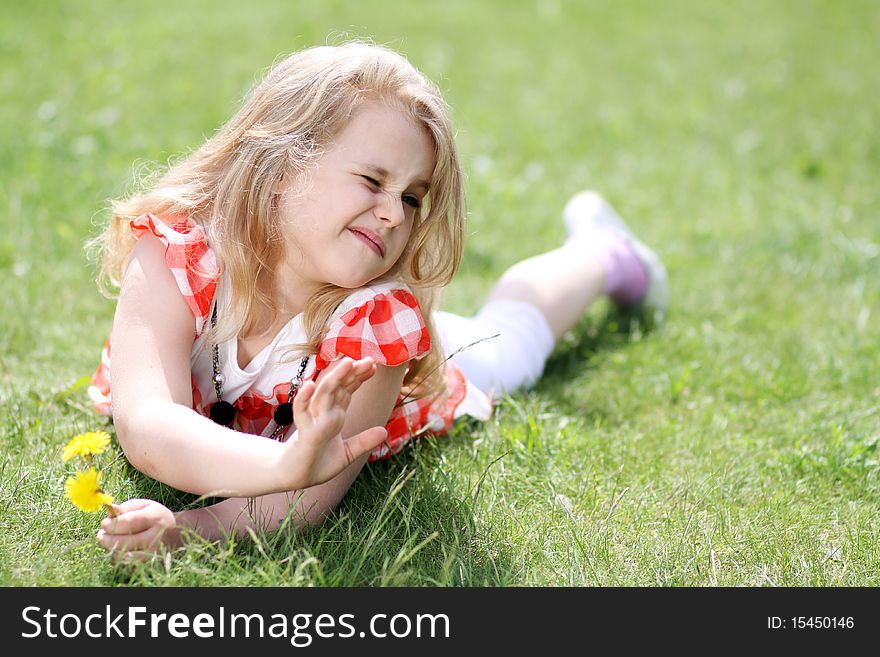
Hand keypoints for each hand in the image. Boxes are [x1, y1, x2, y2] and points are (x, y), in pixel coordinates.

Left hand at [96, 498, 178, 562]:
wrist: (176, 534)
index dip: (111, 524)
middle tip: (101, 535)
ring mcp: (154, 554)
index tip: (104, 523)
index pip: (128, 523)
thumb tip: (109, 508)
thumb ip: (126, 507)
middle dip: (106, 539)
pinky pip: (126, 566)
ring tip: (111, 542)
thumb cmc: (155, 517)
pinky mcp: (150, 565)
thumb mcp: (144, 506)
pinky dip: (119, 559)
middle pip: (122, 542)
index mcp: (155, 518)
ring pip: (122, 556)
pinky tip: (121, 551)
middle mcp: (156, 537)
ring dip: (111, 550)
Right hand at [279, 356, 387, 488]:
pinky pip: (301, 413)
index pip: (347, 390)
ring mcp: (314, 421)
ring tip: (347, 362)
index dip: (359, 377)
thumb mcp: (347, 453)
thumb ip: (363, 441)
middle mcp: (324, 413)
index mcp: (334, 415)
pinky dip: (303, 399)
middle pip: (339, 387)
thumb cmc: (317, 463)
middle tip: (369, 359)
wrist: (295, 479)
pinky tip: (309, 385)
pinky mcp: (304, 433)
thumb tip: (384, 431)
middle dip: (352, 372)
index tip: (372, 365)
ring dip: (335, 378)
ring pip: (324, 395)